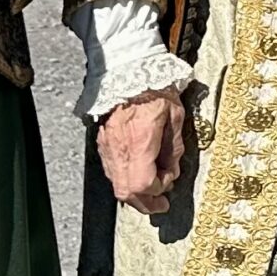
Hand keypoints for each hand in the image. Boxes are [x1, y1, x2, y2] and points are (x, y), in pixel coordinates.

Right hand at [98, 87, 188, 214]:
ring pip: (116, 184)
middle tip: (161, 206)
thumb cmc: (155, 89)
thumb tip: (172, 171)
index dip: (159, 189)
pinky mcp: (102, 142)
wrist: (126, 69)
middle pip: (126, 191)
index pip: (144, 183)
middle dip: (145, 203)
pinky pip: (112, 171)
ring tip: (150, 195)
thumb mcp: (175, 116)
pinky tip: (137, 176)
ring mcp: (107, 147)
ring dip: (134, 195)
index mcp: (139, 142)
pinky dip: (125, 180)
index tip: (170, 180)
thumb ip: (174, 147)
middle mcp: (119, 149)